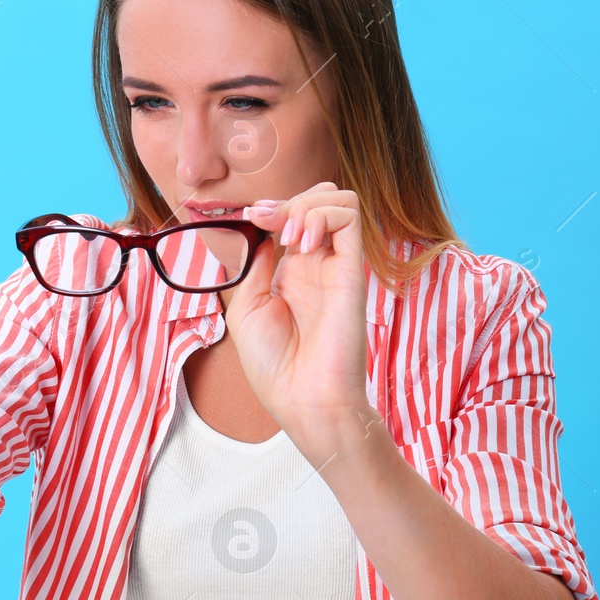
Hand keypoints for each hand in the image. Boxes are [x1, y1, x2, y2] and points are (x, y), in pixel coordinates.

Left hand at [230, 182, 374, 450]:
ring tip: (290, 238)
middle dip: (289, 200)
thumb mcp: (247, 308)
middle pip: (319, 200)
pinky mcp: (352, 270)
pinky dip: (323, 215)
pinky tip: (303, 244)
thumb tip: (263, 230)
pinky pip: (350, 218)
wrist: (303, 399)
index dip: (270, 208)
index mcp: (292, 273)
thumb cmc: (273, 366)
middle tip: (268, 221)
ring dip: (306, 205)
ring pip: (339, 200)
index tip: (250, 217)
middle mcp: (317, 264)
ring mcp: (336, 265)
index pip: (292, 217)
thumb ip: (256, 266)